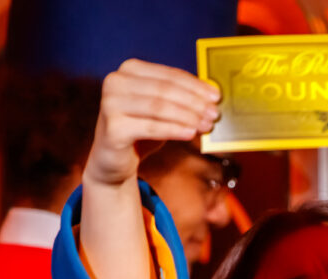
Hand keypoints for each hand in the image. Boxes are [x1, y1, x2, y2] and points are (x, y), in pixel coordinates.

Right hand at [84, 59, 221, 186]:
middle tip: (214, 114)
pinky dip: (173, 130)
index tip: (217, 96)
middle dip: (194, 102)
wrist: (113, 161)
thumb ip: (180, 98)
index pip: (169, 75)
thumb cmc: (140, 130)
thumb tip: (212, 95)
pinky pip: (150, 127)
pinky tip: (190, 134)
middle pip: (165, 90)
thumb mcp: (161, 110)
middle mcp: (116, 82)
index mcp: (129, 70)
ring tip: (206, 126)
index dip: (195, 86)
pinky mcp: (112, 127)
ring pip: (159, 107)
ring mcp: (110, 103)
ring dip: (187, 116)